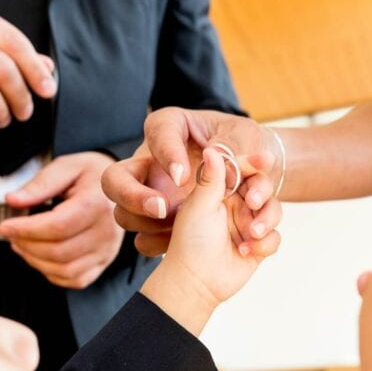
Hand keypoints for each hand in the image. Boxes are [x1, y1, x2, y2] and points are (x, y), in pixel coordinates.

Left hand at [0, 152, 122, 289]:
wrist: (123, 187)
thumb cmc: (91, 175)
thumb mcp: (66, 167)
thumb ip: (40, 184)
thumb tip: (13, 201)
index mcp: (98, 204)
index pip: (58, 227)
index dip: (26, 230)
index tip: (5, 226)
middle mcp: (107, 232)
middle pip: (59, 252)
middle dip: (27, 245)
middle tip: (11, 233)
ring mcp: (107, 251)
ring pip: (65, 270)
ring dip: (35, 261)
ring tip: (21, 244)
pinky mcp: (104, 263)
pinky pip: (75, 280)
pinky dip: (51, 272)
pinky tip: (40, 256)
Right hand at [102, 107, 280, 255]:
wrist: (255, 172)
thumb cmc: (246, 145)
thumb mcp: (246, 136)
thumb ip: (233, 146)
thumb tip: (215, 161)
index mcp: (173, 127)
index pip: (157, 131)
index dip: (165, 153)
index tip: (182, 174)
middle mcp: (152, 161)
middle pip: (116, 179)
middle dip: (134, 197)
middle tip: (162, 209)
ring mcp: (150, 192)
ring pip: (125, 213)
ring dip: (147, 224)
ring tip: (176, 227)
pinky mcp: (158, 219)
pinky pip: (144, 237)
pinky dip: (160, 243)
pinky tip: (178, 243)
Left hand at [140, 148, 282, 334]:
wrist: (195, 282)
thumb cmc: (191, 243)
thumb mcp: (199, 207)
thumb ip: (210, 178)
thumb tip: (212, 148)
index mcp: (219, 191)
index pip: (241, 170)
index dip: (253, 162)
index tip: (265, 158)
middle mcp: (235, 205)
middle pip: (263, 188)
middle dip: (262, 194)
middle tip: (252, 202)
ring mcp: (248, 225)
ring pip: (273, 212)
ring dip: (265, 222)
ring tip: (250, 234)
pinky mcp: (258, 246)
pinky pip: (274, 238)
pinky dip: (264, 244)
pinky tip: (245, 252)